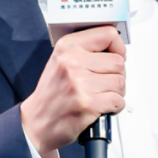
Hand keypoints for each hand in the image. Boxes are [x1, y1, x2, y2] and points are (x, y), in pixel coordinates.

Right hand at [20, 26, 125, 157]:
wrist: (37, 122)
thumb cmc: (52, 94)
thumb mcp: (61, 62)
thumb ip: (86, 52)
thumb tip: (117, 50)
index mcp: (67, 47)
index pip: (108, 34)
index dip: (118, 47)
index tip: (117, 55)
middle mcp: (72, 62)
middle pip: (118, 62)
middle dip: (117, 75)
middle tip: (105, 83)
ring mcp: (80, 83)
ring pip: (120, 82)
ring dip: (117, 92)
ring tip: (102, 95)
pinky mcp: (88, 103)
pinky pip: (118, 100)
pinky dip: (116, 106)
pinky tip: (103, 107)